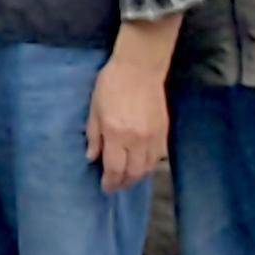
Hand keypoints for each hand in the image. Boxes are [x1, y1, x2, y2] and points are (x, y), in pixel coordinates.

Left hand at [86, 57, 170, 191]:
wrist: (139, 68)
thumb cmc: (111, 84)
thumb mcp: (94, 108)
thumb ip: (93, 135)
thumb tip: (91, 157)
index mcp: (116, 133)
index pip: (114, 168)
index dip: (110, 182)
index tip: (105, 187)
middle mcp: (136, 139)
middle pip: (133, 173)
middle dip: (123, 183)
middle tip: (116, 185)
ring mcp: (153, 136)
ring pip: (148, 168)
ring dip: (137, 176)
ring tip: (128, 177)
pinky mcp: (163, 131)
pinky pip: (158, 157)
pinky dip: (149, 165)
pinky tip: (141, 164)